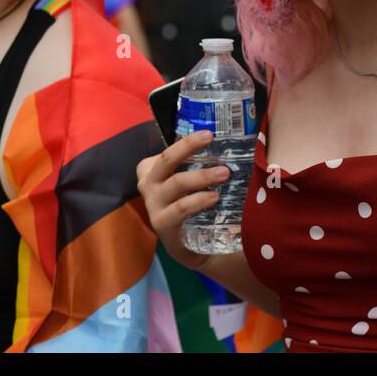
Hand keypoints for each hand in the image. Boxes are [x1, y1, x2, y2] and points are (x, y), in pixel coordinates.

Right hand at [135, 129, 230, 270]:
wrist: (186, 243)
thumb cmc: (187, 202)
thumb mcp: (187, 179)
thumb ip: (196, 162)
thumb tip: (228, 141)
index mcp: (151, 168)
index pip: (168, 149)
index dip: (187, 139)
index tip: (209, 132)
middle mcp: (148, 183)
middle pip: (166, 159)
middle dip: (188, 146)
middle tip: (210, 137)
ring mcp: (153, 204)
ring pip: (177, 183)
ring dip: (202, 176)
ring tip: (225, 173)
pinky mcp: (162, 223)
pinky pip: (181, 208)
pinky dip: (199, 200)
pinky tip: (215, 197)